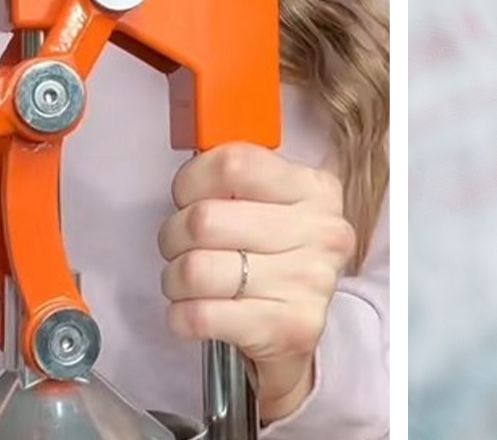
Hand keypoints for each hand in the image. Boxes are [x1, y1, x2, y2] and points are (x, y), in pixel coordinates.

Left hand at [158, 143, 357, 423]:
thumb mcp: (271, 206)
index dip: (192, 181)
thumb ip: (236, 181)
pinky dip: (180, 316)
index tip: (189, 198)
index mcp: (316, 189)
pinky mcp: (290, 328)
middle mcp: (322, 232)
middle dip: (173, 237)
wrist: (297, 332)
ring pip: (195, 270)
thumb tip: (189, 178)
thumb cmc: (272, 260)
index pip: (233, 163)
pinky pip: (199, 315)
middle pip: (204, 220)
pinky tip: (195, 311)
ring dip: (175, 280)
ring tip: (189, 283)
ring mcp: (310, 282)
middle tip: (181, 247)